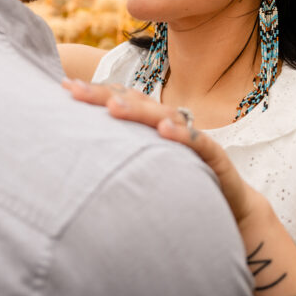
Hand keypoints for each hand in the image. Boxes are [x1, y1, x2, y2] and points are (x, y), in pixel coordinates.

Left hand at [62, 80, 258, 225]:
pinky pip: (198, 142)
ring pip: (165, 116)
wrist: (231, 207)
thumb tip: (78, 149)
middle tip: (76, 91)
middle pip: (138, 102)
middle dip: (106, 95)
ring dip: (139, 111)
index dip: (96, 93)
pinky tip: (164, 131)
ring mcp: (192, 138)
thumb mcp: (145, 167)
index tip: (65, 88)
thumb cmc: (181, 183)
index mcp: (153, 124)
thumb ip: (121, 153)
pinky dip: (182, 134)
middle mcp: (171, 124)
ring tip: (113, 107)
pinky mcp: (213, 157)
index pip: (123, 100)